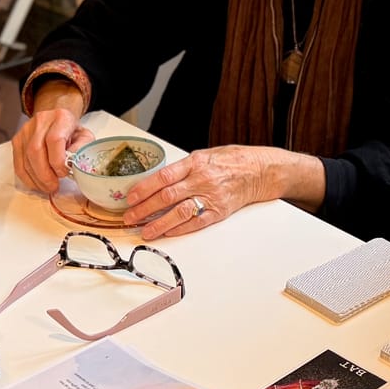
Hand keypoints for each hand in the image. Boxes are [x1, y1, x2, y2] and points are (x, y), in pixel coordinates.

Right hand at [11, 80, 92, 193]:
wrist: (56, 119)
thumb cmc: (72, 131)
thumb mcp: (85, 137)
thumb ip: (81, 149)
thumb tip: (71, 164)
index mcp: (61, 118)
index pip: (54, 140)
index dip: (58, 161)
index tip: (64, 173)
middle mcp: (41, 121)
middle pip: (36, 151)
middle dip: (45, 174)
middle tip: (54, 187)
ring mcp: (26, 130)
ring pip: (25, 159)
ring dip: (36, 179)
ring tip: (47, 188)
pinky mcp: (17, 140)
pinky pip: (18, 164)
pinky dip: (27, 178)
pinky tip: (37, 184)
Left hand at [122, 147, 282, 240]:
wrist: (259, 171)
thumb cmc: (231, 161)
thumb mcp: (205, 155)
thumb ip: (183, 168)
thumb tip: (156, 181)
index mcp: (196, 162)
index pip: (164, 176)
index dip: (145, 188)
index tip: (130, 197)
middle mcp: (202, 179)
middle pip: (168, 196)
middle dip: (145, 208)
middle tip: (130, 217)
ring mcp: (211, 197)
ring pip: (180, 212)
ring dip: (160, 223)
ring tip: (145, 231)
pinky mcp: (219, 211)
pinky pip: (196, 222)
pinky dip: (180, 229)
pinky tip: (167, 233)